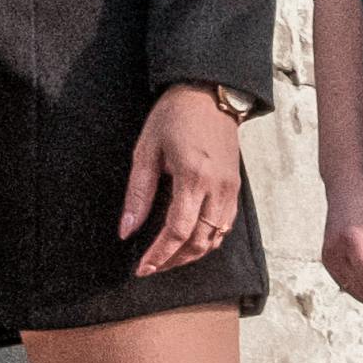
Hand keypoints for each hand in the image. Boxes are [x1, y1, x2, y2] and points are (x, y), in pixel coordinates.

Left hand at [119, 86, 245, 274]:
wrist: (209, 93)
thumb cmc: (174, 116)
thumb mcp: (146, 150)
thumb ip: (138, 194)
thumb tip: (127, 229)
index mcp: (193, 177)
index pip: (177, 231)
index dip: (159, 255)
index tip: (143, 269)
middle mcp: (217, 188)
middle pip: (200, 242)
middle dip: (174, 261)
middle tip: (151, 268)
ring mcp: (230, 189)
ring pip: (216, 238)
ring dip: (192, 254)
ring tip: (167, 259)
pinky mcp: (235, 187)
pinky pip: (225, 225)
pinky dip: (208, 240)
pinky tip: (189, 240)